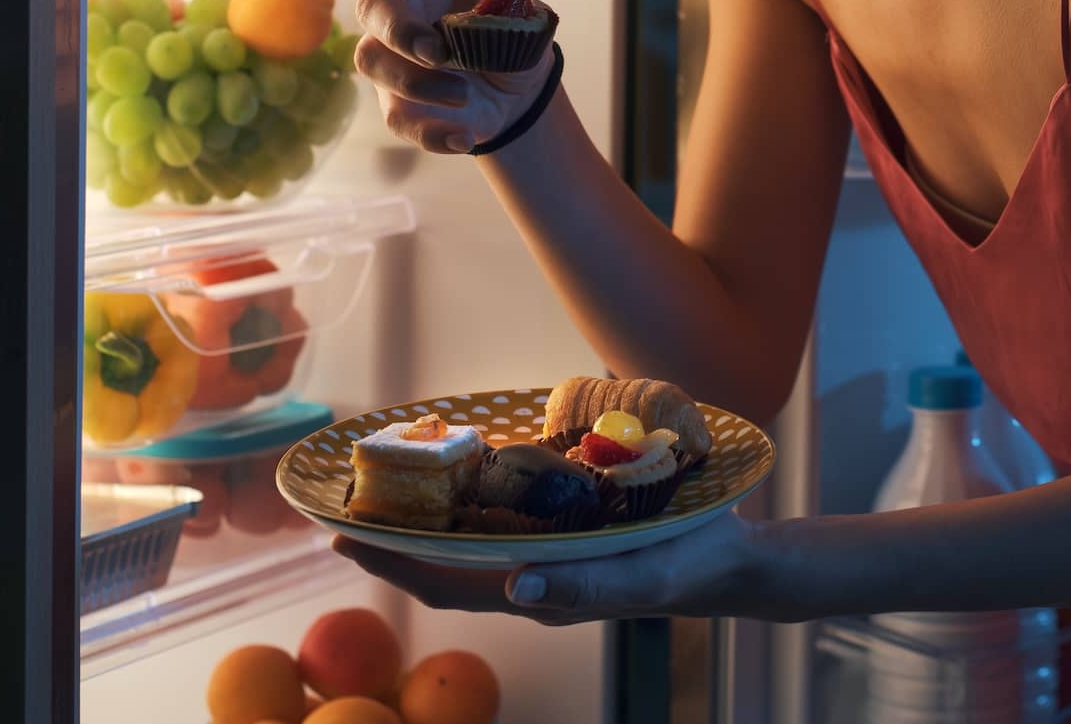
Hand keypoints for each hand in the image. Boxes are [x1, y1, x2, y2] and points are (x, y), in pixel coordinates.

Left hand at [331, 511, 776, 625]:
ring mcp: (546, 559)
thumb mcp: (640, 574)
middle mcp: (530, 577)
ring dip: (423, 520)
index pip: (443, 583)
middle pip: (441, 564)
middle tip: (344, 501)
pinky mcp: (566, 537)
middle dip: (390, 538)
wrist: (731, 562)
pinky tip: (461, 477)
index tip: (340, 537)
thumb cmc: (687, 565)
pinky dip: (468, 504)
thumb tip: (515, 586)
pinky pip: (502, 524)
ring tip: (388, 484)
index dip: (388, 564)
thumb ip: (581, 586)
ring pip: (467, 544)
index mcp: (538, 593)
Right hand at [350, 0, 554, 154]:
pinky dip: (430, 132)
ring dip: (415, 81)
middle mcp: (397, 5)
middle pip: (370, 9)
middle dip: (400, 32)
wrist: (518, 86)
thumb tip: (496, 25)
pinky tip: (463, 138)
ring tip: (463, 95)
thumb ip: (511, 16)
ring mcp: (390, 54)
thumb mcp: (524, 18)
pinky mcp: (397, 99)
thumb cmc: (512, 34)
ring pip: (372, 62)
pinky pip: (396, 117)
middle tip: (438, 53)